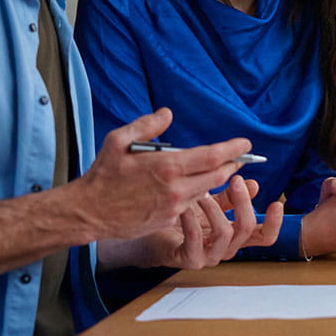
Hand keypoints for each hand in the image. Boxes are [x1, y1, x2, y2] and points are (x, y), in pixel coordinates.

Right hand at [72, 108, 250, 240]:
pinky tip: (189, 187)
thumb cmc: (103, 174)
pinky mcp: (168, 220)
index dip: (232, 150)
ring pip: (205, 192)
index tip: (245, 144)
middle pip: (216, 176)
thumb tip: (168, 114)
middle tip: (239, 157)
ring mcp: (174, 208)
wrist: (89, 212)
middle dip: (231, 166)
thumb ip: (147, 125)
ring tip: (217, 169)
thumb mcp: (118, 140)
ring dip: (214, 180)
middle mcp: (176, 189)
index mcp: (167, 166)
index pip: (211, 156)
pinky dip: (195, 194)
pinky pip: (190, 205)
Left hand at [135, 175, 284, 268]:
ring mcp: (209, 257)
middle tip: (235, 180)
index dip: (274, 222)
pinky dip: (192, 218)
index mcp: (235, 236)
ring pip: (224, 232)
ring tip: (202, 191)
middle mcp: (226, 248)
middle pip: (247, 229)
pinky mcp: (189, 259)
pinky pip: (196, 238)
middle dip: (243, 201)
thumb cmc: (183, 217)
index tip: (276, 202)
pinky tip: (185, 205)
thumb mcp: (211, 203)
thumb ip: (231, 196)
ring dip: (214, 207)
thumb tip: (252, 183)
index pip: (264, 236)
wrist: (153, 233)